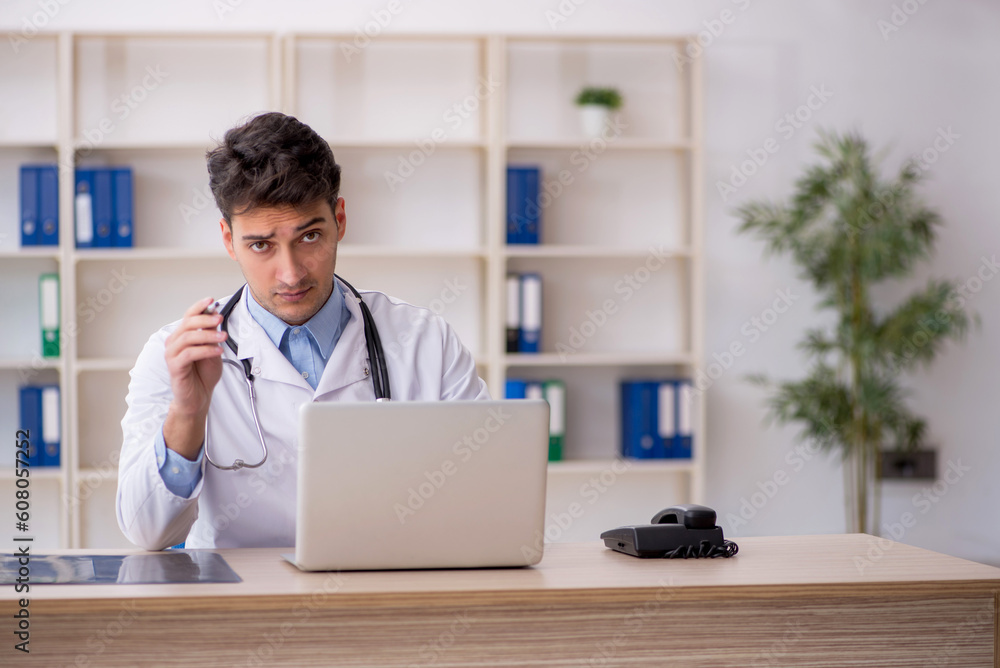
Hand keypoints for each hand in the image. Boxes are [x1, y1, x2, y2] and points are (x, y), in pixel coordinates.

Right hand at [162, 297, 227, 457]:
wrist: (198, 397)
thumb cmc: (203, 374)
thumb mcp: (213, 350)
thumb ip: (212, 335)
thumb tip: (216, 315)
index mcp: (182, 336)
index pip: (188, 316)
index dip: (199, 307)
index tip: (212, 300)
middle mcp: (174, 343)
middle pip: (187, 324)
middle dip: (205, 319)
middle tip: (220, 319)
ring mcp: (172, 355)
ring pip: (188, 338)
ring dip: (207, 335)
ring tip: (223, 337)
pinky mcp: (174, 367)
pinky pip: (189, 354)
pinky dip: (205, 350)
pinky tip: (218, 351)